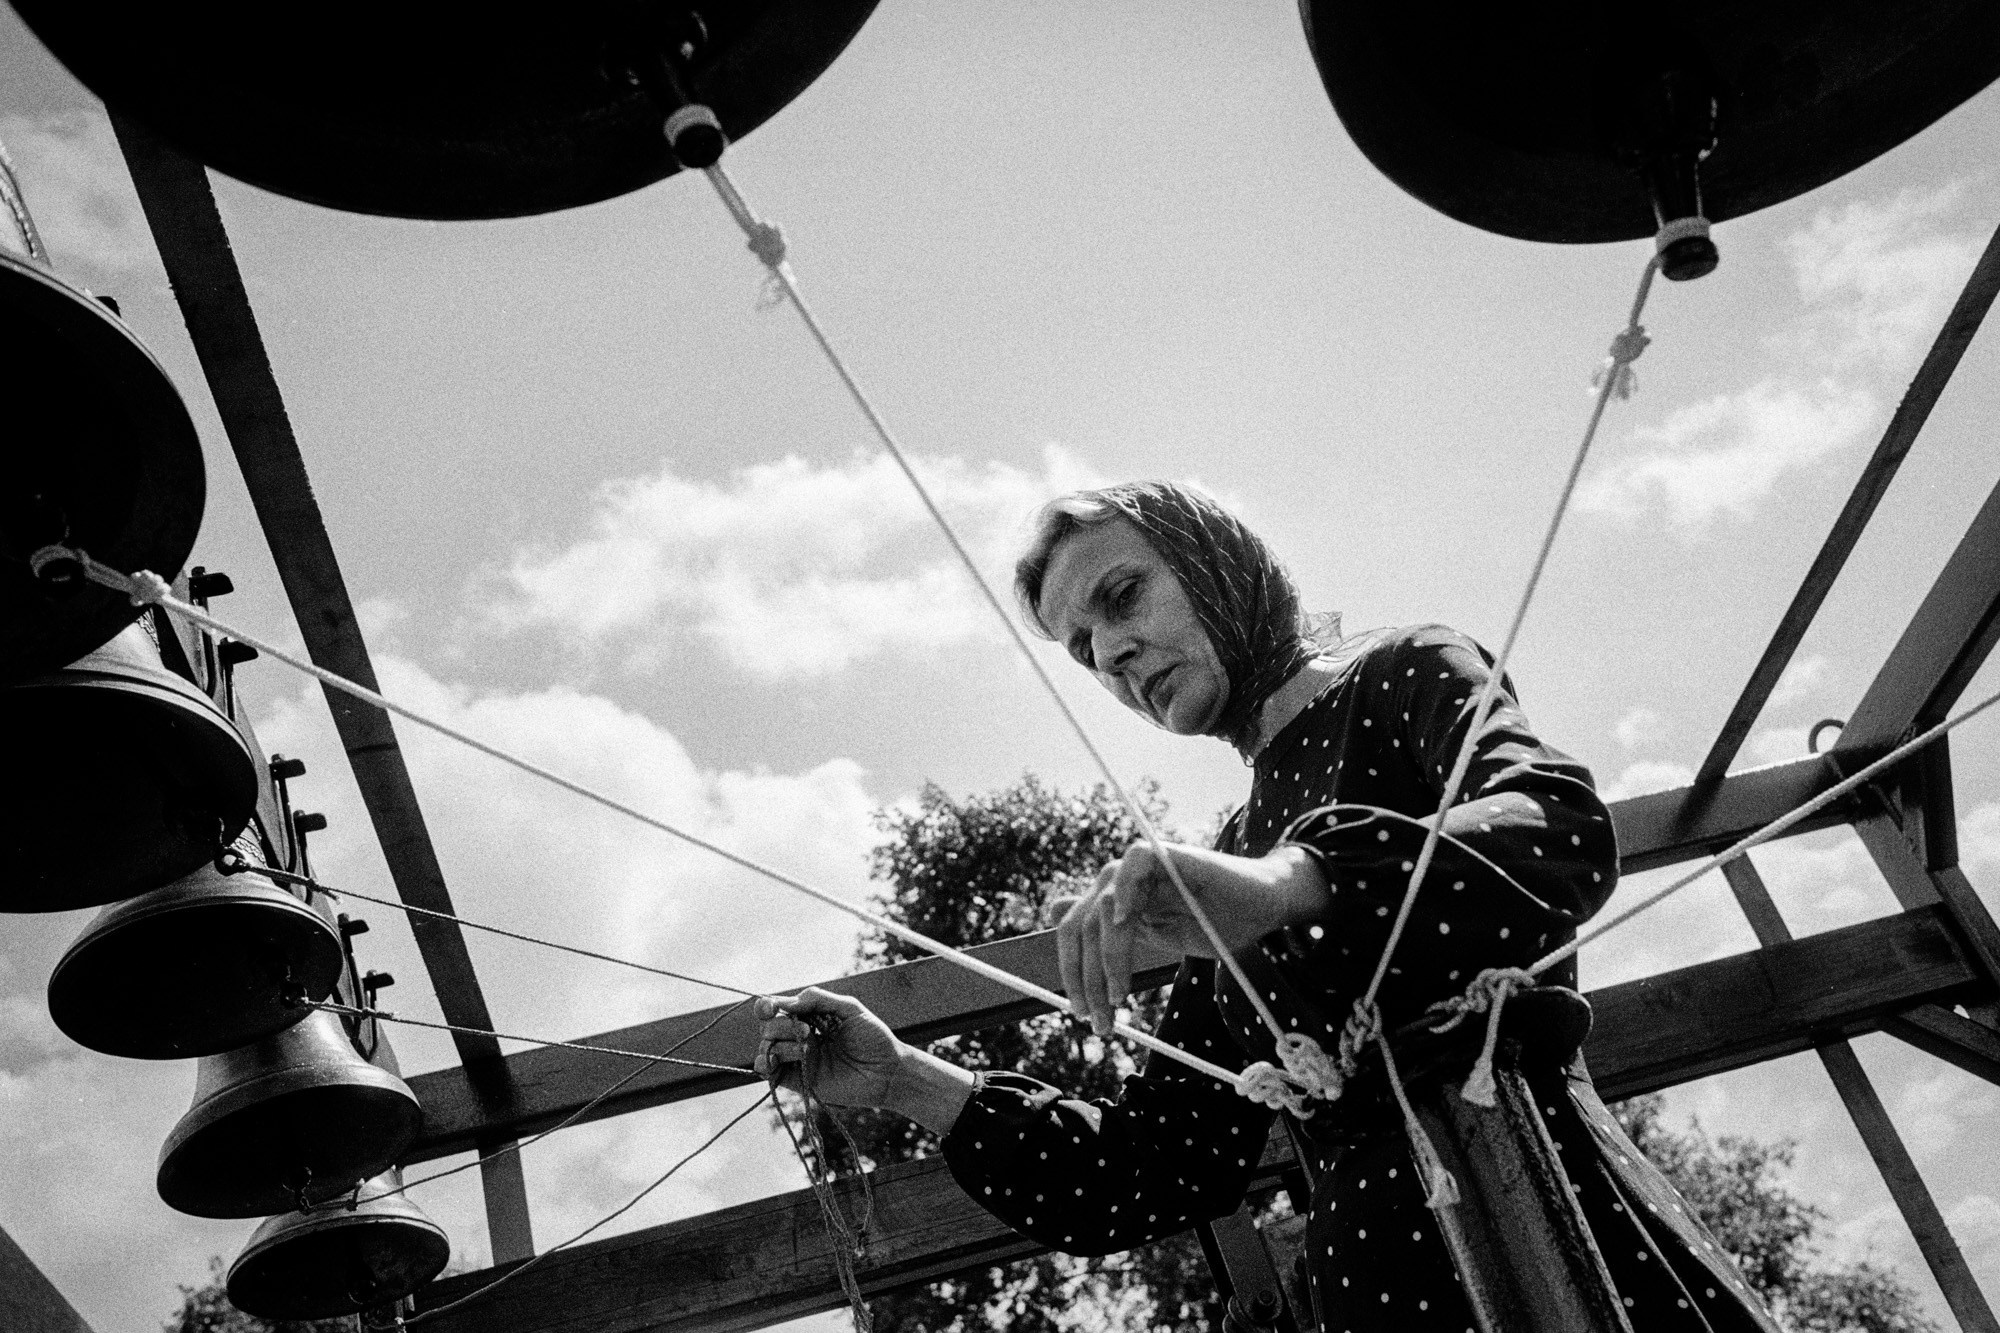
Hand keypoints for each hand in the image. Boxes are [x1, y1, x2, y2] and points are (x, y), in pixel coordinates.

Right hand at [754, 988, 904, 1108]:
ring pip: (768, 1048)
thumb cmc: (874, 1038)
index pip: (780, 1008)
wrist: (887, 1072)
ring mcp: (799, 1059)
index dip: (768, 1006)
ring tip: (803, 1047)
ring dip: (777, 1044)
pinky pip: (770, 1074)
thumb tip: (787, 1002)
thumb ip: (819, 999)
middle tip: (807, 1031)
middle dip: (780, 1026)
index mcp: (811, 1017)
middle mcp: (801, 1036)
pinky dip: (764, 1065)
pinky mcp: (799, 1081)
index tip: (768, 1007)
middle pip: (770, 1027)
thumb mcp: (850, 1009)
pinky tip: (772, 1061)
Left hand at [1053, 841, 1327, 1035]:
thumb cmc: (1215, 923)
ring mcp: (1143, 866)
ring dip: (1108, 958)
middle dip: (1086, 978)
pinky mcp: (1169, 855)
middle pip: (1082, 926)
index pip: (1074, 932)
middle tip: (1100, 1021)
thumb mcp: (1158, 939)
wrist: (1263, 907)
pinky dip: (1126, 889)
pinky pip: (1135, 863)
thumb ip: (1113, 935)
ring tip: (1119, 997)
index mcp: (1114, 901)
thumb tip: (1057, 912)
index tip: (1082, 1013)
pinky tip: (1126, 921)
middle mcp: (1121, 881)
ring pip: (1103, 908)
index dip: (1071, 972)